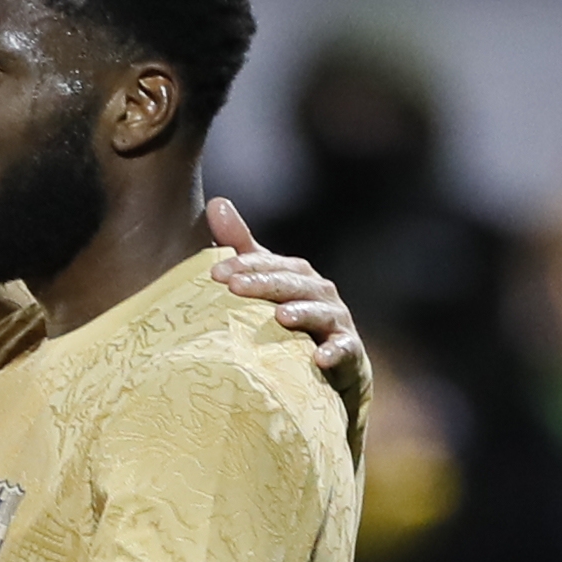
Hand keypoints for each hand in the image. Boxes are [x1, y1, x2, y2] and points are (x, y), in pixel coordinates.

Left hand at [208, 198, 363, 372]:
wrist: (327, 359)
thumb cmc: (285, 313)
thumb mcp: (262, 279)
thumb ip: (240, 245)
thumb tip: (216, 202)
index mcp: (295, 273)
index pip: (269, 263)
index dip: (244, 265)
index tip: (213, 273)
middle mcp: (319, 291)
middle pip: (292, 283)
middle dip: (265, 283)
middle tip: (234, 287)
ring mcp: (335, 319)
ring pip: (320, 311)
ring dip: (302, 312)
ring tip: (280, 316)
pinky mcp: (348, 349)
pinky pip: (344, 349)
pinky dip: (334, 352)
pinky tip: (319, 358)